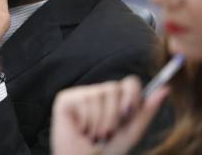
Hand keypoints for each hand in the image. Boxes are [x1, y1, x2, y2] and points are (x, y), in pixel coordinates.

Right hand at [51, 76, 168, 154]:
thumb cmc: (106, 151)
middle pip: (113, 88)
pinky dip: (86, 122)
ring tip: (93, 135)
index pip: (129, 82)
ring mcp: (81, 94)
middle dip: (113, 115)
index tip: (128, 113)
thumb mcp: (131, 132)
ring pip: (97, 96)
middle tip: (106, 133)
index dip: (131, 96)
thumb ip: (145, 111)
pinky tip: (81, 130)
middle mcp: (97, 93)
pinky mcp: (65, 98)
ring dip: (99, 123)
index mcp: (115, 100)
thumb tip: (165, 89)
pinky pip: (83, 101)